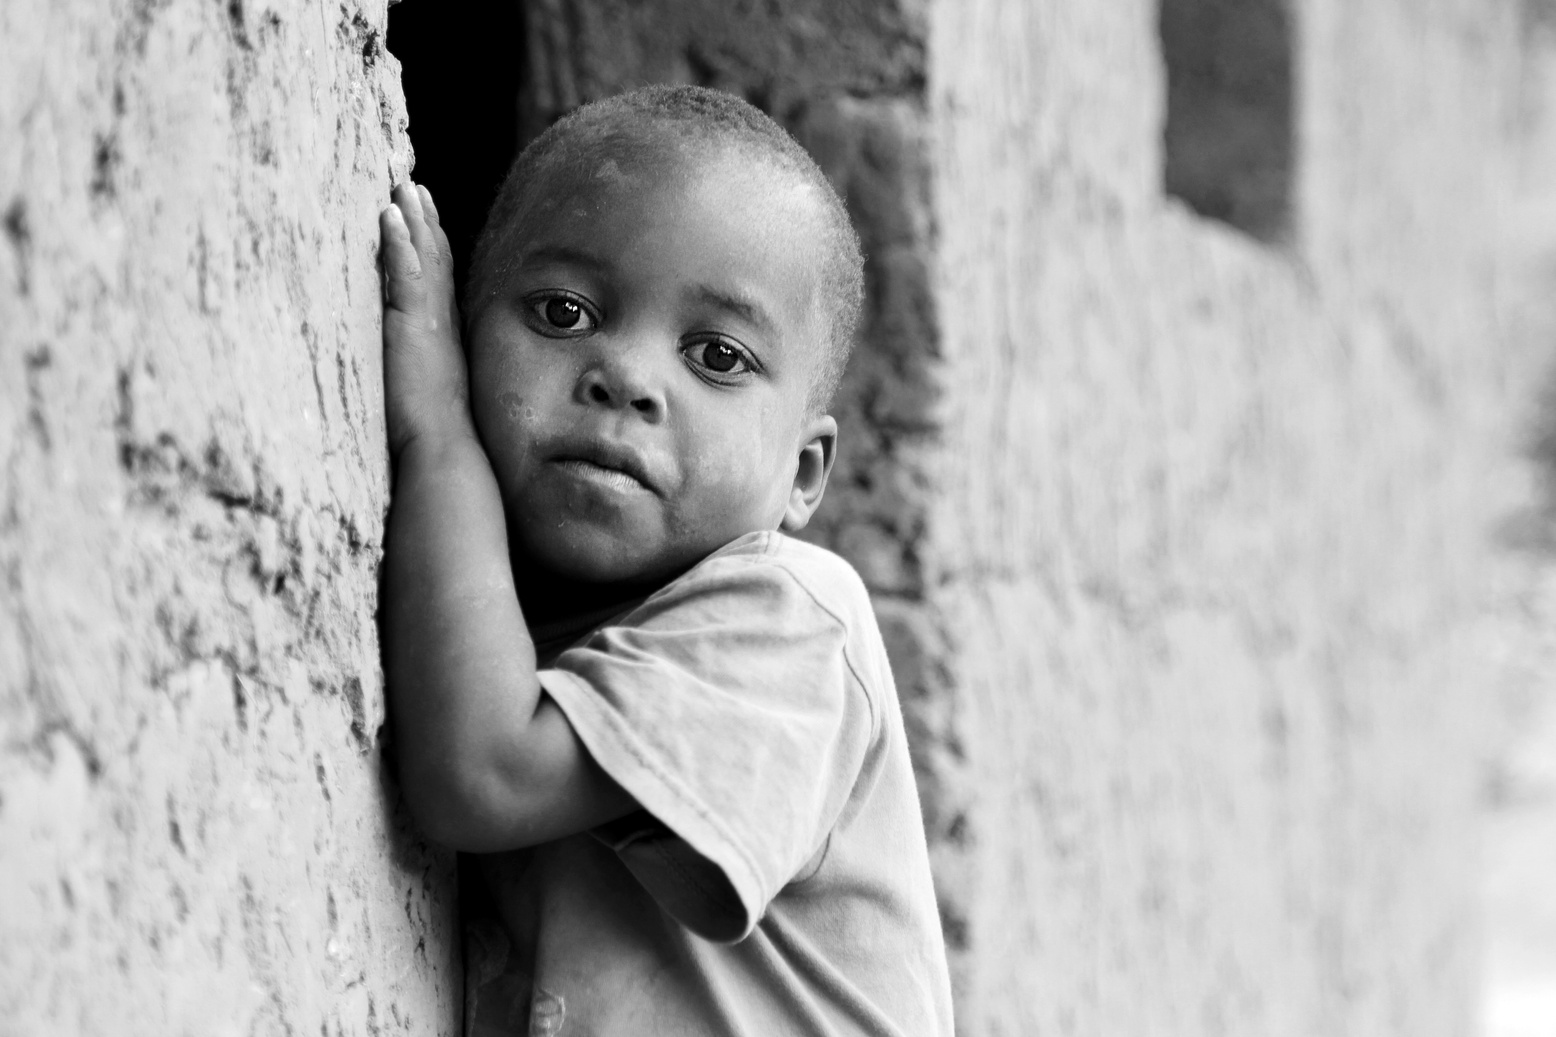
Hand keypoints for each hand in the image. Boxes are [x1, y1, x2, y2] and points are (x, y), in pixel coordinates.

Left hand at [380, 182, 471, 456]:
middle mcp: (442, 321)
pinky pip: (406, 273)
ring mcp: (430, 321)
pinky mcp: (413, 325)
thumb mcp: (422, 393)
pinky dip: (399, 241)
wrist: (443, 448)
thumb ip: (415, 373)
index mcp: (444, 336)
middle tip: (414, 185)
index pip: (439, 281)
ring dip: (413, 219)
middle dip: (425, 221)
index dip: (434, 247)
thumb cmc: (433, 434)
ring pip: (423, 257)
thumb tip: (405, 375)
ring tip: (402, 186)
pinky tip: (389, 213)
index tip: (426, 218)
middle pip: (435, 259)